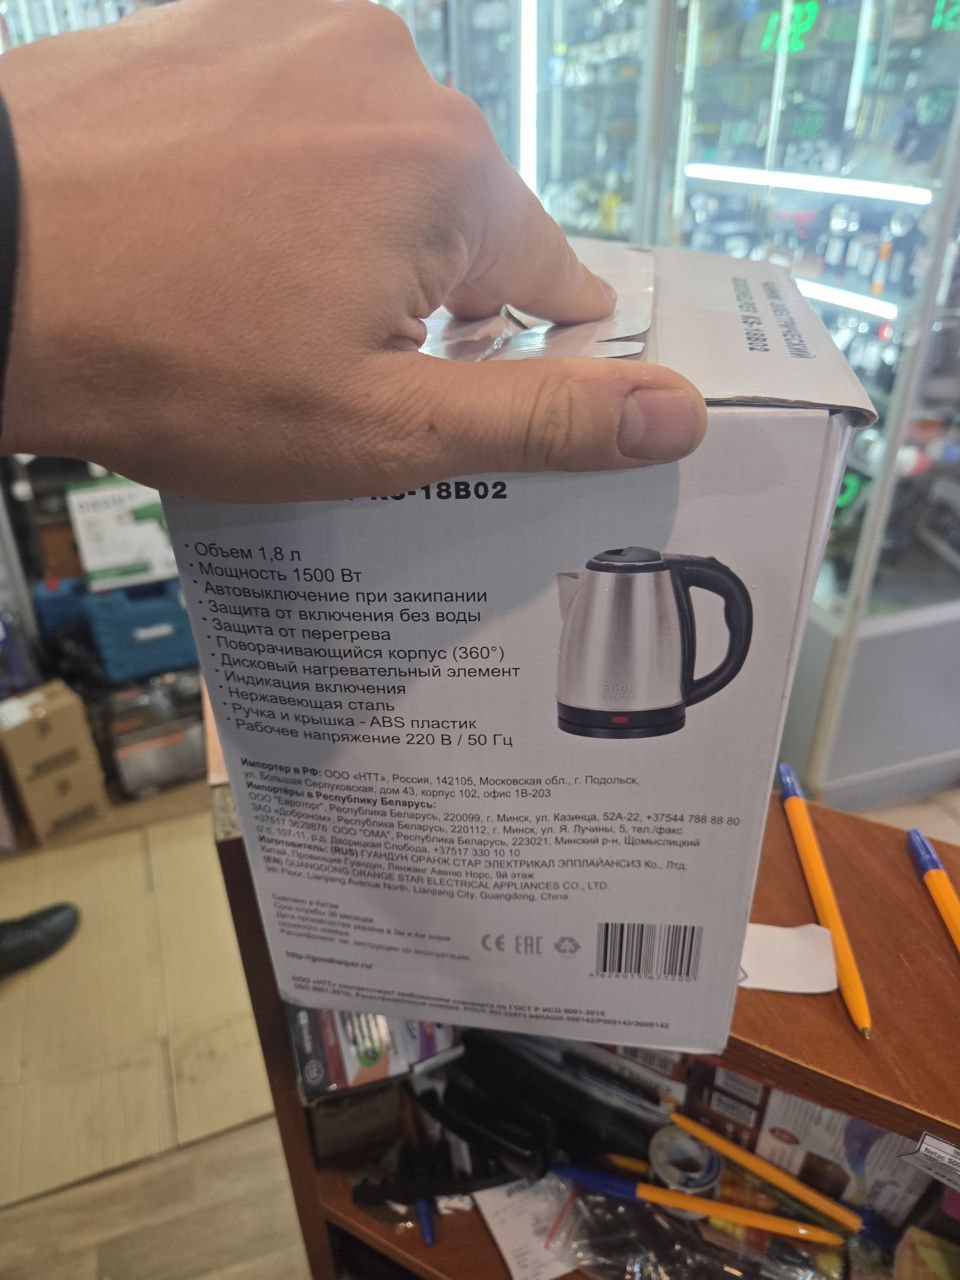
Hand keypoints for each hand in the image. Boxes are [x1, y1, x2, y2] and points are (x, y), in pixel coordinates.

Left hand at [0, 0, 705, 501]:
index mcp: (454, 175)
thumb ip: (541, 417)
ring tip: (261, 297)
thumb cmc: (172, 365)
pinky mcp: (226, 14)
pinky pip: (307, 108)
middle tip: (326, 360)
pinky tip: (221, 227)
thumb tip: (681, 410)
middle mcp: (396, 70)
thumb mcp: (377, 428)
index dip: (512, 350)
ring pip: (385, 158)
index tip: (453, 383)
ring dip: (354, 229)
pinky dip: (290, 169)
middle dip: (422, 295)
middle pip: (464, 215)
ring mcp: (302, 24)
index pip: (553, 278)